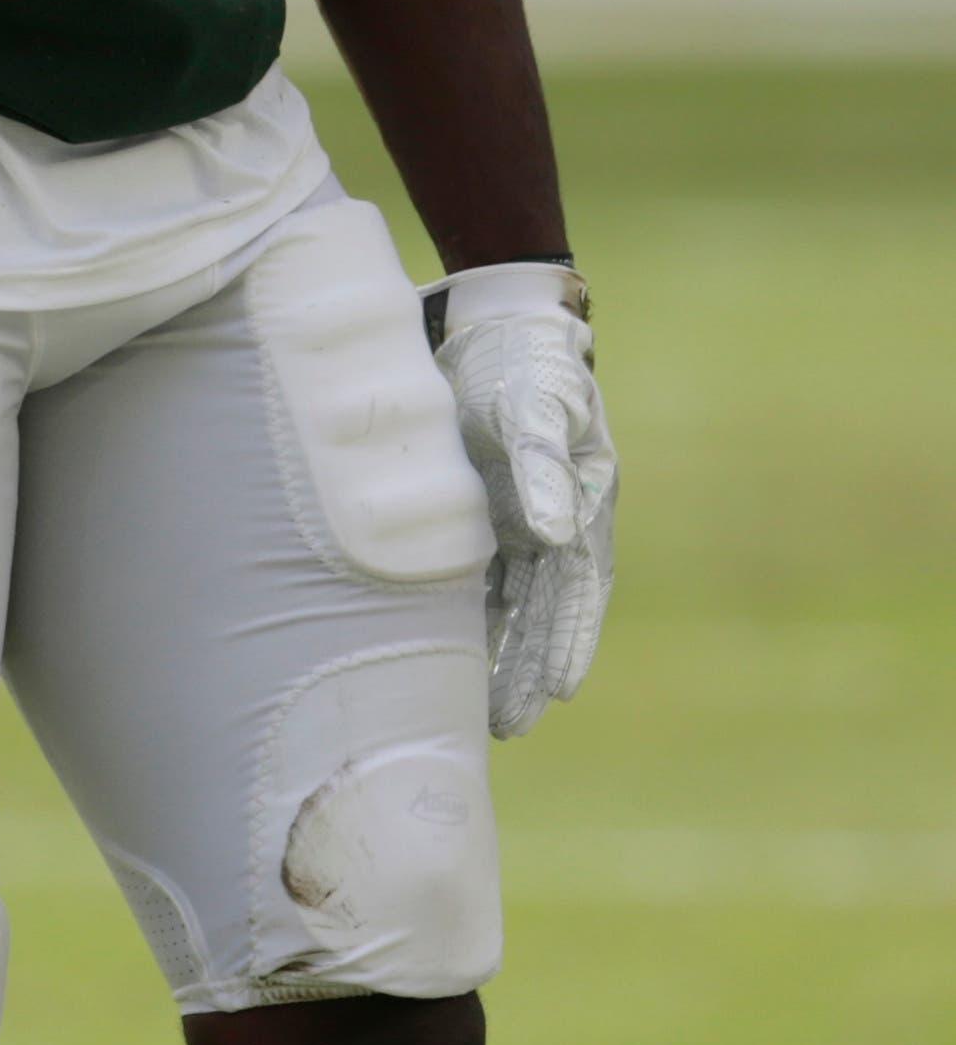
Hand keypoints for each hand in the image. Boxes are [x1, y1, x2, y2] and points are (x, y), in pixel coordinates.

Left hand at [427, 262, 616, 740]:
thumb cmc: (519, 359)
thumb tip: (556, 535)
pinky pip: (487, 576)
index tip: (559, 691)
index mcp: (583, 495)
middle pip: (549, 605)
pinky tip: (460, 655)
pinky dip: (478, 618)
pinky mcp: (488, 507)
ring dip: (506, 654)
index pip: (578, 583)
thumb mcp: (531, 403)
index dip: (569, 637)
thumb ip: (541, 465)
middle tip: (512, 726)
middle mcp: (558, 515)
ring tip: (490, 714)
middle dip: (534, 667)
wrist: (491, 318)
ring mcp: (524, 513)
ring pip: (517, 600)